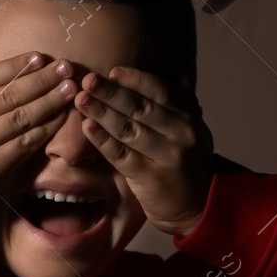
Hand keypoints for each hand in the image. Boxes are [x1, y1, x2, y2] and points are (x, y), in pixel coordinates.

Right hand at [0, 51, 77, 210]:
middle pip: (10, 94)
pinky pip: (23, 144)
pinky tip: (60, 118)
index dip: (17, 65)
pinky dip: (44, 130)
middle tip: (65, 68)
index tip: (39, 57)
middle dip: (41, 79)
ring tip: (70, 89)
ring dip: (49, 101)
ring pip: (20, 117)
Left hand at [73, 66, 213, 236]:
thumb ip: (168, 109)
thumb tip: (135, 82)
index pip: (160, 92)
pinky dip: (102, 139)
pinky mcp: (149, 176)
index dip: (135, 80)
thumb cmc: (181, 163)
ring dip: (101, 112)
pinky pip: (121, 154)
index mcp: (189, 118)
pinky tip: (87, 127)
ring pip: (128, 129)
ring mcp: (166, 156)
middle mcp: (181, 134)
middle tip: (87, 80)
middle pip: (140, 108)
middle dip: (111, 92)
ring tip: (81, 100)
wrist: (195, 205)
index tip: (112, 71)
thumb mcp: (186, 131)